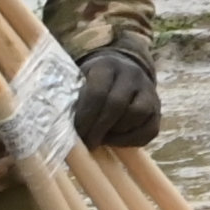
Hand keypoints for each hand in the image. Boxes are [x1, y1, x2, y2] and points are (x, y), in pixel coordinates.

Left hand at [70, 33, 161, 147]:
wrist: (123, 68)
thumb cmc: (92, 80)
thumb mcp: (80, 79)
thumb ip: (69, 96)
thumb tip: (52, 121)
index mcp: (107, 66)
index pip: (97, 92)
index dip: (85, 116)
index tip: (76, 133)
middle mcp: (131, 75)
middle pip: (117, 105)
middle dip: (99, 128)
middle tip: (87, 142)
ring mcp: (148, 91)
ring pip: (136, 115)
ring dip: (117, 133)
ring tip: (102, 139)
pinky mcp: (158, 109)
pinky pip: (150, 129)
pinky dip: (132, 140)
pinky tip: (117, 141)